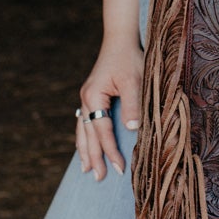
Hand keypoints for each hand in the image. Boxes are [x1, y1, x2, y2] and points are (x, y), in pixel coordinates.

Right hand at [75, 41, 143, 180]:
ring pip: (83, 130)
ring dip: (85, 151)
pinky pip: (85, 123)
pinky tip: (85, 147)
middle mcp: (86, 98)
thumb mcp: (135, 80)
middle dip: (94, 157)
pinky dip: (85, 138)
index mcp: (93, 95)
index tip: (120, 168)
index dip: (110, 151)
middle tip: (99, 178)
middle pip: (88, 134)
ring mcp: (86, 98)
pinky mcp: (92, 97)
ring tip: (87, 170)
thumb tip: (132, 129)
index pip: (102, 130)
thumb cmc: (129, 58)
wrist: (120, 39)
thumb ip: (132, 104)